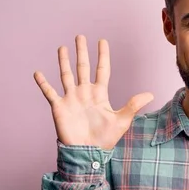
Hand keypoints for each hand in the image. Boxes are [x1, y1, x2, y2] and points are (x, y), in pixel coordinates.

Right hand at [34, 35, 153, 149]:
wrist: (88, 153)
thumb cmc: (105, 139)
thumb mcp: (122, 120)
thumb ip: (133, 105)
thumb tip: (150, 94)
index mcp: (100, 94)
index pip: (102, 70)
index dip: (102, 56)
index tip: (102, 41)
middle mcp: (85, 93)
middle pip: (83, 68)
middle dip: (82, 52)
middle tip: (80, 36)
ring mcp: (71, 99)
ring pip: (66, 75)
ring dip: (64, 62)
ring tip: (62, 48)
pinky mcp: (59, 108)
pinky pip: (49, 92)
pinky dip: (43, 83)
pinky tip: (37, 72)